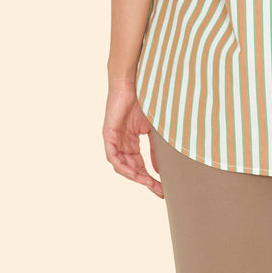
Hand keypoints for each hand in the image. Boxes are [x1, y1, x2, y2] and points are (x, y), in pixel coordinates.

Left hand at [102, 77, 163, 197]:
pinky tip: (135, 173)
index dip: (150, 178)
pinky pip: (114, 158)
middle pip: (132, 170)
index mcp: (131, 141)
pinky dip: (124, 167)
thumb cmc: (144, 99)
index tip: (163, 189)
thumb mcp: (153, 128)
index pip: (140, 166)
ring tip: (151, 184)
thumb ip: (154, 149)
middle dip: (146, 182)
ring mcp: (114, 140)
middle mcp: (121, 143)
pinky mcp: (108, 136)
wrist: (132, 81)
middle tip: (160, 191)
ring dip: (137, 177)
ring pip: (123, 167)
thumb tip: (159, 170)